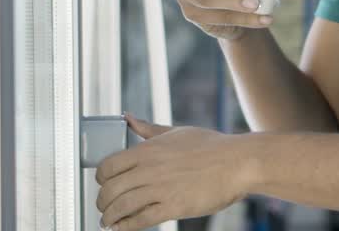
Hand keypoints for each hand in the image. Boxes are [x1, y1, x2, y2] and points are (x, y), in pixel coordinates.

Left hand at [96, 116, 257, 230]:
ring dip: (110, 217)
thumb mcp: (176, 131)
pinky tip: (122, 229)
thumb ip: (148, 128)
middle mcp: (149, 169)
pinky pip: (141, 220)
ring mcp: (160, 189)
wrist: (238, 162)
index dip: (100, 178)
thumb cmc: (211, 146)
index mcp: (148, 150)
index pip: (107, 166)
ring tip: (108, 222)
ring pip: (121, 207)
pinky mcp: (173, 207)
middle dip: (102, 202)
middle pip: (110, 189)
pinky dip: (126, 227)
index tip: (103, 184)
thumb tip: (128, 117)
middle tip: (104, 207)